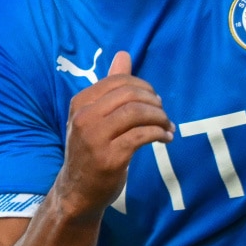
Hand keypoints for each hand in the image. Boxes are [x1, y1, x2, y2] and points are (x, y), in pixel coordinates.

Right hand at [55, 51, 173, 219]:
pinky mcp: (109, 158)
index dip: (143, 87)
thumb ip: (110, 86)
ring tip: (167, 126)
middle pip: (129, 94)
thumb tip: (124, 54)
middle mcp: (84, 118)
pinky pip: (141, 135)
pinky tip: (166, 138)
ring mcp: (95, 138)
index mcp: (80, 103)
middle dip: (154, 102)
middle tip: (163, 114)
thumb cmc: (91, 149)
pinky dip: (159, 133)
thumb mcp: (95, 116)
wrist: (78, 191)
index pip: (118, 81)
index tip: (155, 100)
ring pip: (137, 113)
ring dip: (159, 118)